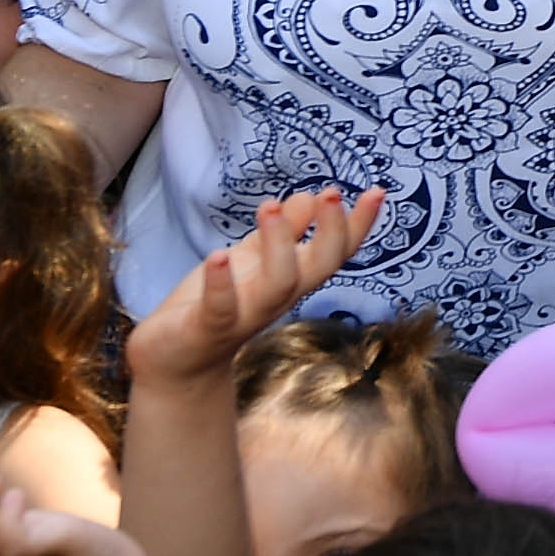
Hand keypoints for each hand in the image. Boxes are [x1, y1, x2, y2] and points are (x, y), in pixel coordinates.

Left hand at [122, 189, 379, 390]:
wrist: (178, 363)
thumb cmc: (220, 304)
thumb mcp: (253, 258)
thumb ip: (283, 231)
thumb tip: (311, 197)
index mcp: (291, 277)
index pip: (336, 250)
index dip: (358, 224)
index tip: (376, 192)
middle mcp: (278, 297)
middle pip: (319, 267)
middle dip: (331, 232)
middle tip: (330, 194)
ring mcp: (246, 313)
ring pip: (277, 285)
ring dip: (278, 245)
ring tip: (270, 208)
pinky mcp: (209, 327)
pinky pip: (220, 308)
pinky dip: (221, 284)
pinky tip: (219, 256)